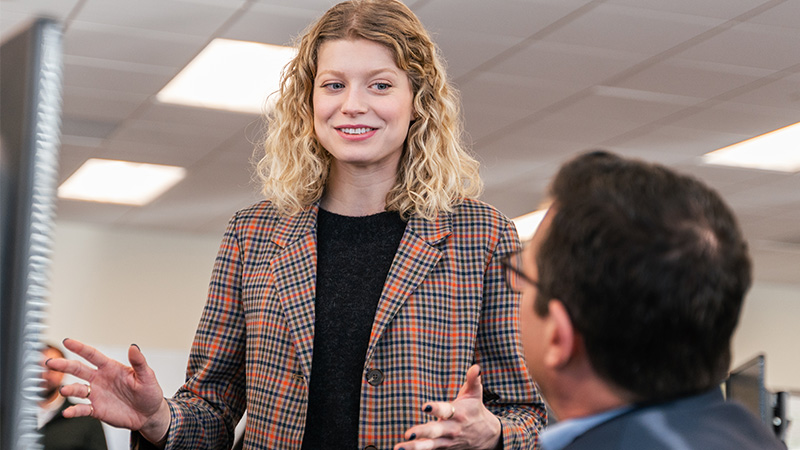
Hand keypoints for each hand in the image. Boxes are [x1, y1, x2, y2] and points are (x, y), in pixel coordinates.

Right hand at [46, 338, 171, 443]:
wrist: (149, 414)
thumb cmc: (149, 392)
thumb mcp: (147, 376)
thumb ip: (139, 362)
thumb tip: (134, 347)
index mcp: (111, 368)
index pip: (93, 355)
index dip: (80, 348)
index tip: (67, 341)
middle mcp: (100, 379)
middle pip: (78, 370)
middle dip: (64, 366)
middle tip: (51, 363)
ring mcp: (97, 394)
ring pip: (78, 389)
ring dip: (69, 390)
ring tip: (64, 390)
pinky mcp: (96, 409)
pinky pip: (82, 409)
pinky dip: (74, 410)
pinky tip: (68, 412)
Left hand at [395, 365, 501, 449]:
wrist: (487, 435)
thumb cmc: (475, 409)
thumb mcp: (475, 393)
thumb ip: (473, 379)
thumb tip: (475, 367)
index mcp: (458, 413)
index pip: (445, 410)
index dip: (435, 408)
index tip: (424, 406)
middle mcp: (452, 429)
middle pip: (435, 431)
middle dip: (422, 433)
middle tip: (408, 435)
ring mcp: (447, 441)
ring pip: (430, 446)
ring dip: (415, 447)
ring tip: (399, 448)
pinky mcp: (444, 449)